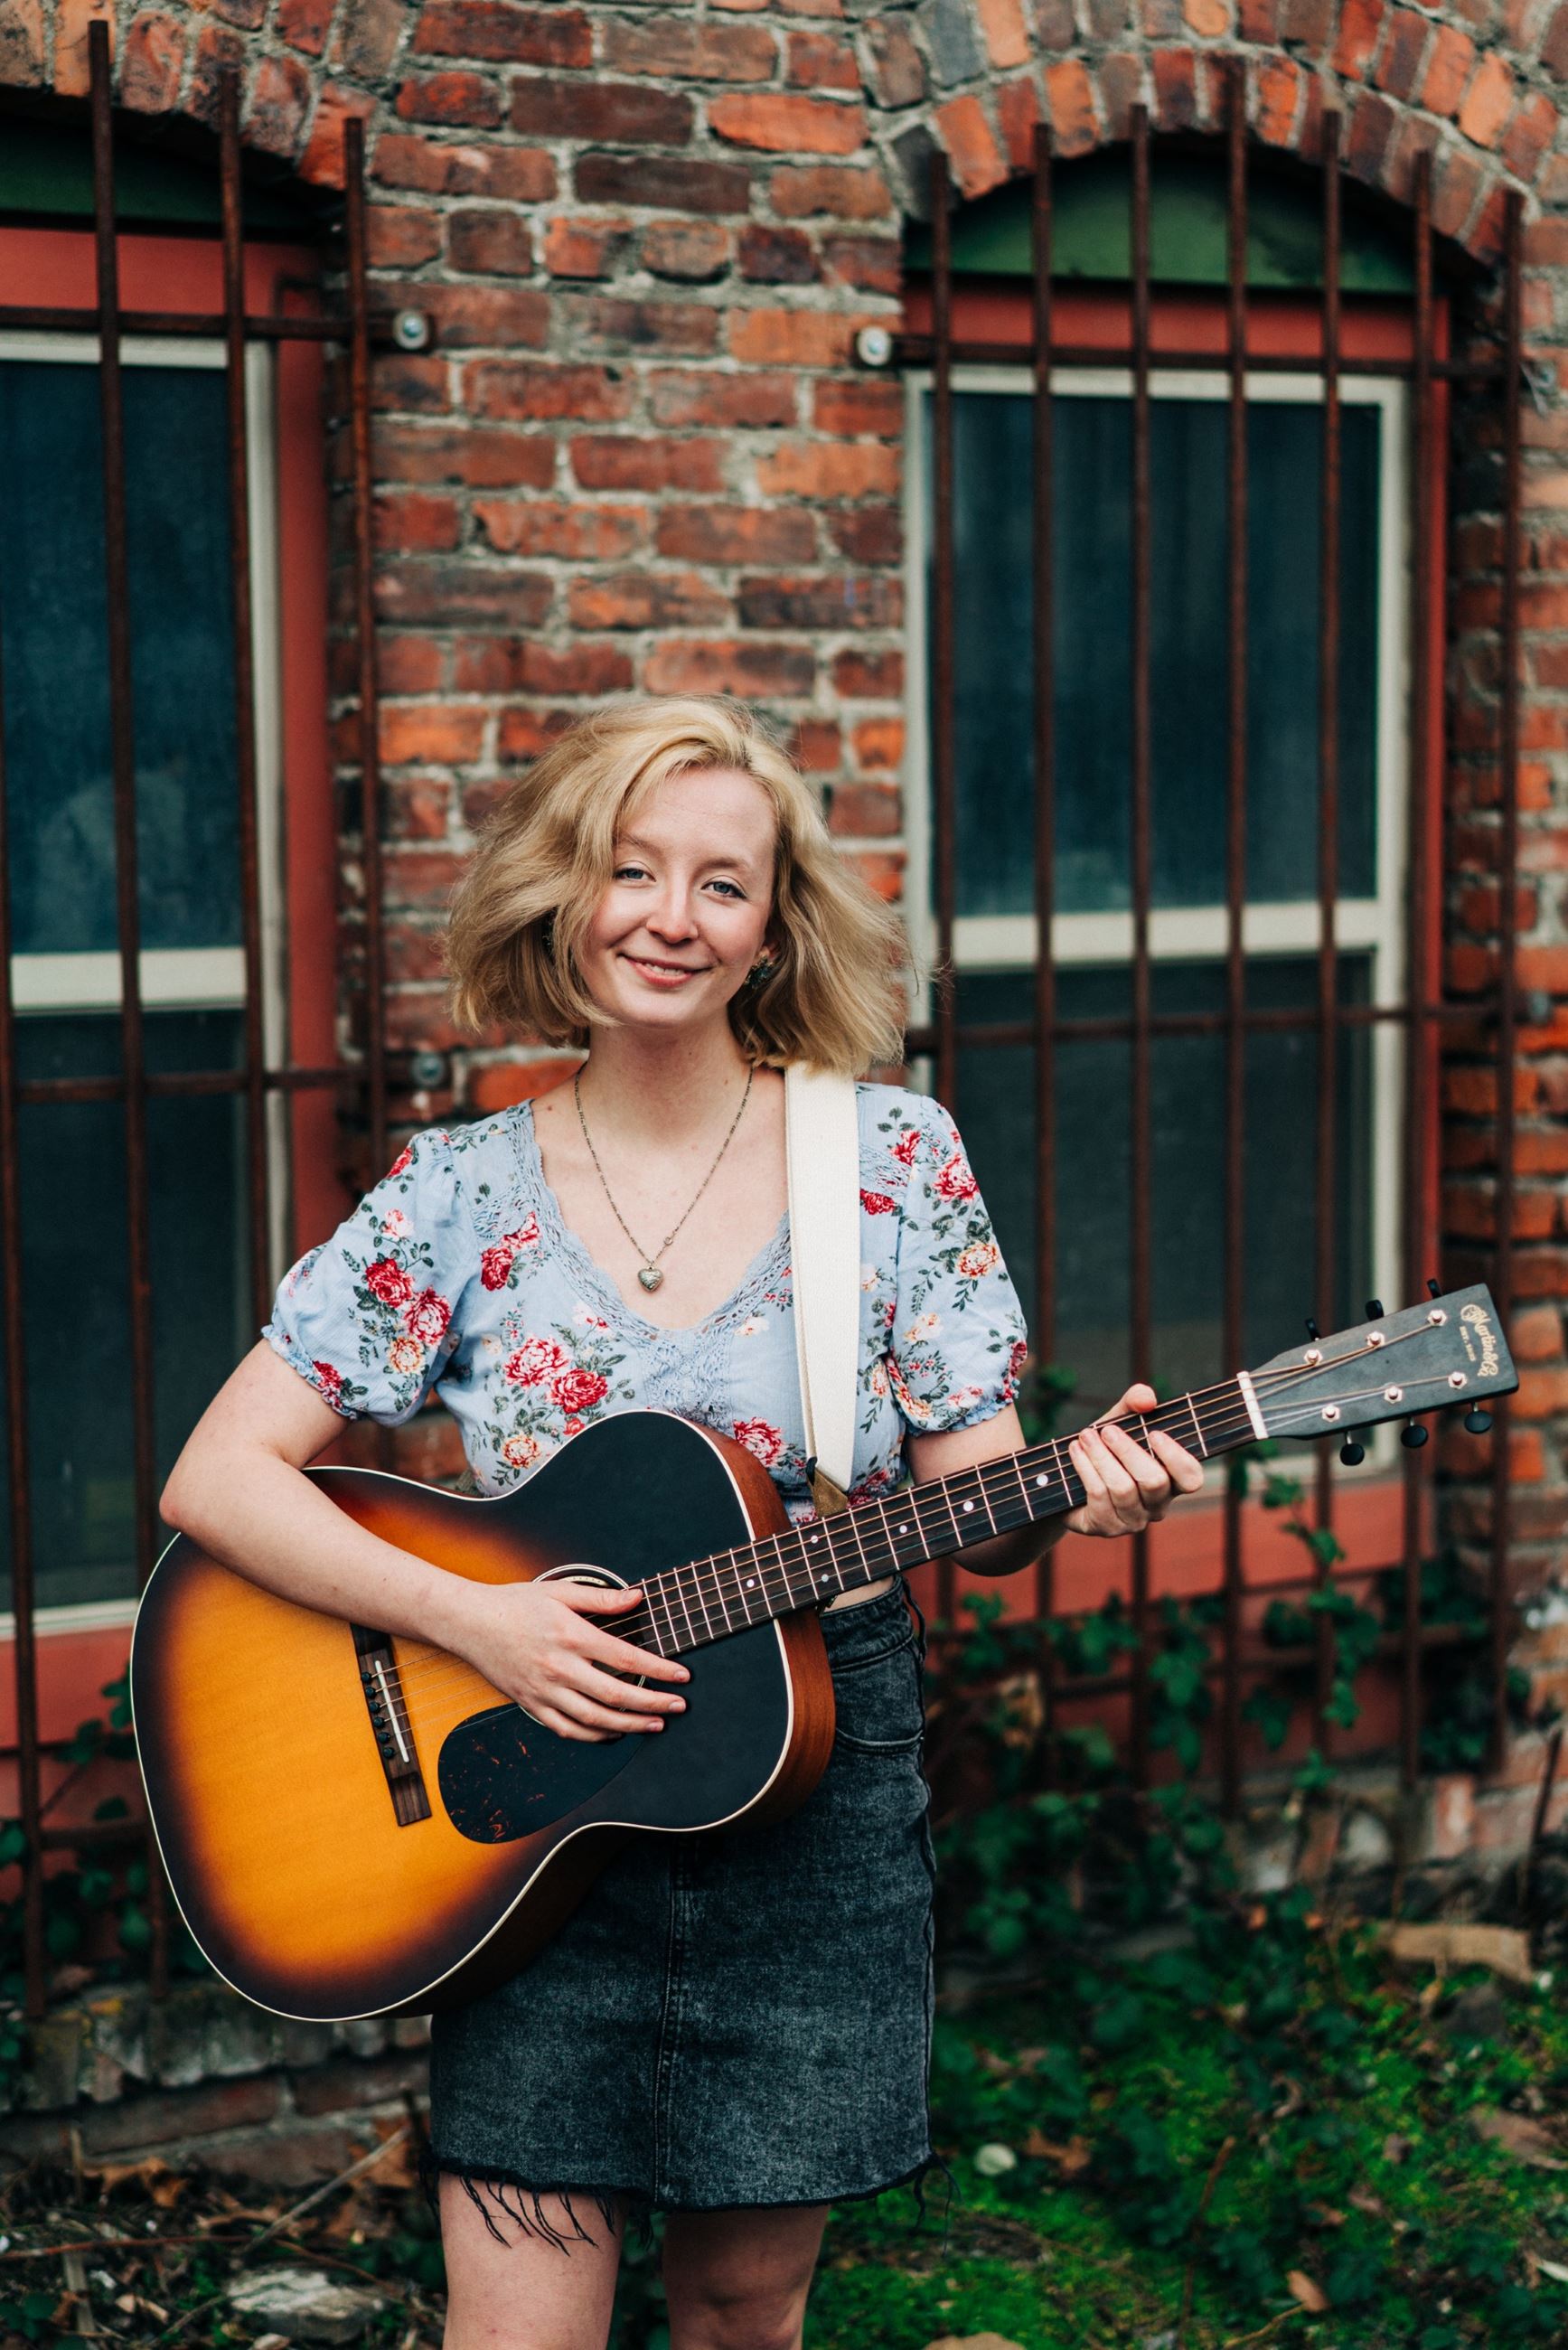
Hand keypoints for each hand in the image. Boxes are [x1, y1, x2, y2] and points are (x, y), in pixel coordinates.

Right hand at [454, 1574, 690, 1743]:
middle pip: (616, 1695)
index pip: (626, 1658)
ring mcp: (544, 1690)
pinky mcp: (531, 1704)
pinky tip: (614, 1732)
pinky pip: (567, 1729)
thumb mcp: (560, 1591)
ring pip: (594, 1719)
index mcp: (571, 1636)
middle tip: (679, 1707)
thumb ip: (601, 1598)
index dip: (659, 1670)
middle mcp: (559, 1667)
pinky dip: (594, 1736)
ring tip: (655, 1725)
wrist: (470, 1623)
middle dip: (653, 1704)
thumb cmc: (515, 1603)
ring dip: (629, 1725)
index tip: (682, 1676)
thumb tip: (637, 1597)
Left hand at [1061, 1383, 1204, 1538]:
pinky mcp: (1106, 1527)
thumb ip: (1135, 1403)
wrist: (1067, 1480)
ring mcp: (1132, 1520)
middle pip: (1154, 1482)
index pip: (1191, 1478)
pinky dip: (1085, 1469)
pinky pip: (1099, 1496)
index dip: (1177, 1458)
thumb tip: (1146, 1398)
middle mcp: (1156, 1505)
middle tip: (1108, 1430)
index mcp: (1171, 1481)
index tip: (1154, 1434)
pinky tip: (1075, 1451)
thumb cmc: (1105, 1448)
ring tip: (1085, 1436)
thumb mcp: (1119, 1421)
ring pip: (1123, 1489)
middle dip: (1128, 1451)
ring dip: (1101, 1457)